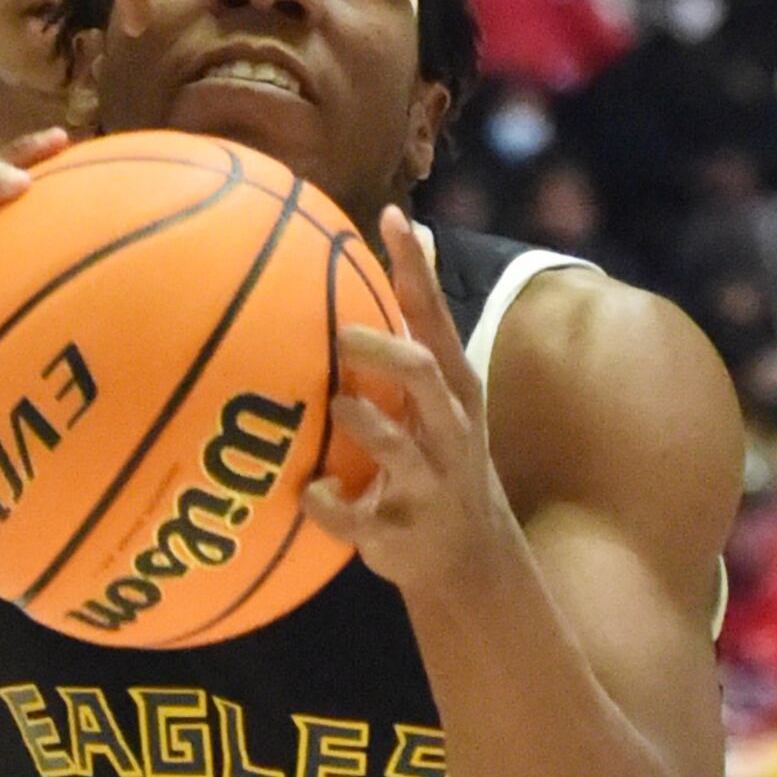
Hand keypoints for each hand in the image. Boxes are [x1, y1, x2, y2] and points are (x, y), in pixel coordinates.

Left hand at [307, 209, 515, 600]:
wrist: (470, 558)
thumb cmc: (439, 452)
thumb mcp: (443, 390)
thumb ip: (418, 323)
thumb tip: (406, 233)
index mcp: (454, 388)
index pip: (436, 316)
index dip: (416, 267)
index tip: (392, 218)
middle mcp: (447, 429)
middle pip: (426, 373)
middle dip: (386, 349)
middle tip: (342, 333)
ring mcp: (425, 482)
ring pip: (397, 447)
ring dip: (363, 422)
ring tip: (335, 404)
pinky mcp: (396, 532)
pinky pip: (355, 518)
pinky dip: (327, 504)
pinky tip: (307, 490)